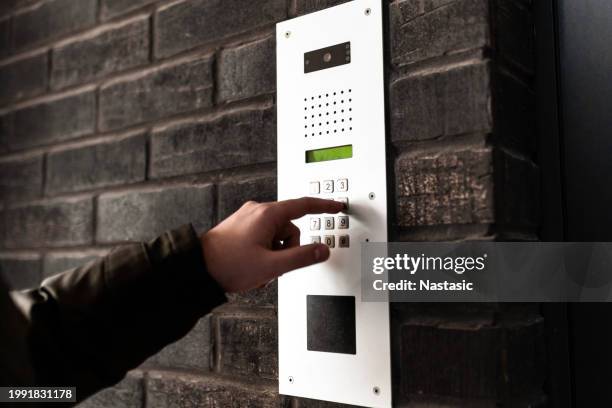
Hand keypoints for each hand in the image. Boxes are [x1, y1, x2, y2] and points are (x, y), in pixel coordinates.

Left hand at [201, 197, 344, 292]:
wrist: (197, 269)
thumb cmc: (228, 265)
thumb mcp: (271, 265)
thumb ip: (301, 257)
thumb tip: (322, 251)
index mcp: (267, 214)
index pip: (304, 205)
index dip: (324, 206)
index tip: (337, 205)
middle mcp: (257, 211)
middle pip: (290, 227)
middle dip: (287, 249)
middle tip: (274, 266)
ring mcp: (248, 218)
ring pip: (277, 235)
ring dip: (275, 253)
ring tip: (258, 267)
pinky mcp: (241, 226)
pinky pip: (264, 236)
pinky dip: (264, 251)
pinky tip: (252, 264)